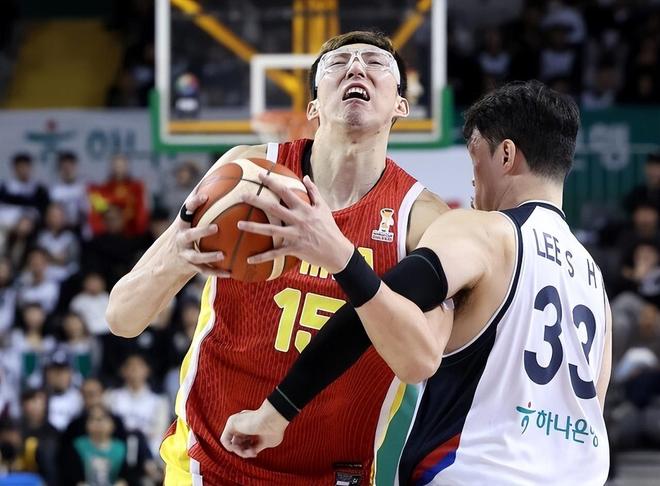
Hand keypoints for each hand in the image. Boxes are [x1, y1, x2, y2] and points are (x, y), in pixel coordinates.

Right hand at [174, 193, 228, 277]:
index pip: (186, 210)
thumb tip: (218, 178)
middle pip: (190, 235)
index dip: (193, 203)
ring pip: (196, 256)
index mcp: (182, 224)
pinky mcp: (191, 267)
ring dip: (209, 256)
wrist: (167, 260)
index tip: (204, 195)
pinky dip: (217, 272)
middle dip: (201, 231)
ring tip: (222, 255)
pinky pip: (204, 271)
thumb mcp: (188, 219)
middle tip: (216, 227)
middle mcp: (181, 239)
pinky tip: (230, 272)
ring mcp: (185, 254)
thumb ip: (199, 204)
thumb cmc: (186, 232)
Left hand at [220, 399, 289, 458]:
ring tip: (248, 452)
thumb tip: (252, 452)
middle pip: (239, 444)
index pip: (246, 443)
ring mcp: (238, 423)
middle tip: (253, 454)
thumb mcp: (266, 442)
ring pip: (233, 443)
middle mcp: (244, 424)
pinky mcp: (232, 422)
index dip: (249, 450)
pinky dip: (229, 447)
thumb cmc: (274, 429)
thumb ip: (256, 447)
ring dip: (239, 452)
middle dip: (245, 452)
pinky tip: (238, 448)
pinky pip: (224, 439)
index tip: (255, 454)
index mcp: (253, 427)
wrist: (274, 420)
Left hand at [237, 174, 353, 273]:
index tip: (260, 176)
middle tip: (242, 195)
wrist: (337, 251)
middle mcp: (298, 220)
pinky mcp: (294, 249)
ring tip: (238, 224)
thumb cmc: (329, 228)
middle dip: (257, 200)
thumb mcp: (323, 207)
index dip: (272, 182)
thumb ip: (314, 191)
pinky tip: (249, 259)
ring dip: (253, 227)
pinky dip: (262, 257)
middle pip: (273, 208)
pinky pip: (275, 254)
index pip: (285, 192)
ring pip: (271, 230)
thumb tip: (305, 177)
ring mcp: (295, 235)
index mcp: (304, 208)